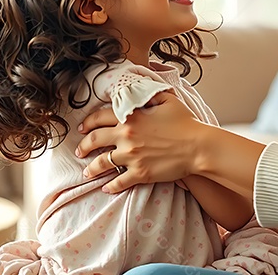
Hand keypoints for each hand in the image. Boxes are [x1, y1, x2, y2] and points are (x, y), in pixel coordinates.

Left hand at [77, 91, 203, 192]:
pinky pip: (119, 182)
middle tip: (79, 151)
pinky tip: (105, 188)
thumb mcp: (167, 100)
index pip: (100, 118)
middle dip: (84, 146)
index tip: (82, 128)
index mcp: (130, 117)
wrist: (198, 147)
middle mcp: (126, 136)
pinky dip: (110, 186)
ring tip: (87, 172)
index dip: (88, 122)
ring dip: (91, 168)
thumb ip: (148, 93)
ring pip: (102, 163)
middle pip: (95, 140)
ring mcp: (132, 156)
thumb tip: (138, 88)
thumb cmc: (186, 122)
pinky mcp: (140, 173)